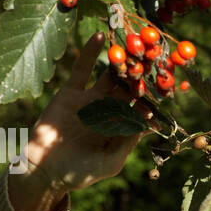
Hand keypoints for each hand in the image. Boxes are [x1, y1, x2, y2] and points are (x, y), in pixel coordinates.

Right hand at [19, 31, 158, 193]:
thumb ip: (127, 144)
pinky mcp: (71, 92)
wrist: (44, 171)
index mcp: (122, 127)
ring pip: (109, 75)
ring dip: (121, 60)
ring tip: (133, 41)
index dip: (153, 98)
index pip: (141, 108)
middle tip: (154, 55)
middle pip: (128, 88)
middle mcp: (109, 110)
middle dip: (140, 74)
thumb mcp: (109, 163)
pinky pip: (82, 69)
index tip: (167, 85)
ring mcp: (91, 99)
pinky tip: (101, 36)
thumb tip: (147, 125)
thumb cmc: (79, 174)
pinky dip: (90, 52)